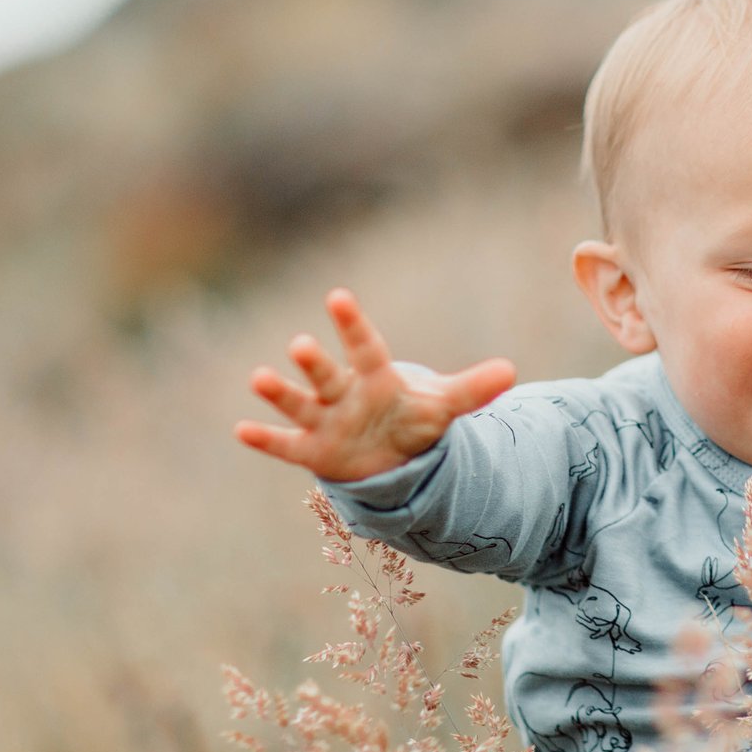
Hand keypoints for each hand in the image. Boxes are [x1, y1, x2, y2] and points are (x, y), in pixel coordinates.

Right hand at [234, 288, 515, 481]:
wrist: (388, 454)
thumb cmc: (410, 418)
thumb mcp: (442, 407)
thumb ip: (472, 390)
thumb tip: (511, 371)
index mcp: (375, 377)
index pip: (365, 346)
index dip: (352, 324)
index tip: (337, 297)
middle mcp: (343, 392)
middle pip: (327, 373)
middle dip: (314, 361)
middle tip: (300, 344)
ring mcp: (324, 420)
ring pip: (299, 403)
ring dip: (279, 393)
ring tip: (259, 377)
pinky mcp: (312, 450)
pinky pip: (285, 445)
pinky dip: (265, 439)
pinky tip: (241, 430)